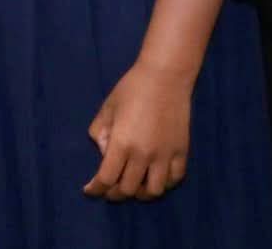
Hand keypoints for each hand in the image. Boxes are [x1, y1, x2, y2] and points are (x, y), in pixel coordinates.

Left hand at [83, 60, 192, 200]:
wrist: (165, 78)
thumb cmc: (131, 89)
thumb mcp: (107, 109)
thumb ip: (100, 134)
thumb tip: (105, 154)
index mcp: (121, 143)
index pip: (106, 178)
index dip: (96, 189)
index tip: (89, 191)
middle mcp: (143, 154)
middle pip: (128, 189)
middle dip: (114, 193)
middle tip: (108, 189)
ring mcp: (165, 155)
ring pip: (153, 191)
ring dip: (140, 193)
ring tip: (132, 186)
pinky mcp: (181, 152)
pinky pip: (173, 179)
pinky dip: (162, 184)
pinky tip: (153, 178)